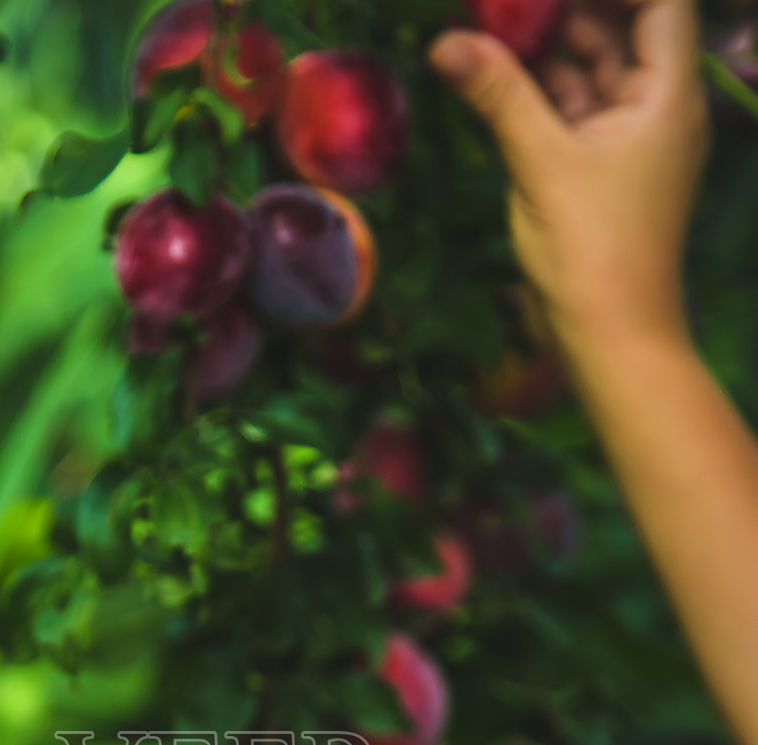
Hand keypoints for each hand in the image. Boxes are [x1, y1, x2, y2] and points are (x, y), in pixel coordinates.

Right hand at [429, 0, 707, 350]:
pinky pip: (579, 112)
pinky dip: (544, 94)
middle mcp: (660, 107)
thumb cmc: (592, 253)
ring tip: (492, 30)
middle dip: (567, 11)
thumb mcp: (541, 164)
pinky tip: (500, 79)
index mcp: (667, 94)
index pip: (659, 1)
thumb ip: (498, 95)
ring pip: (595, 70)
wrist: (613, 341)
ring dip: (549, 50)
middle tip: (505, 7)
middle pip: (623, 28)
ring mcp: (634, 139)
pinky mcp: (607, 169)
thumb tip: (448, 42)